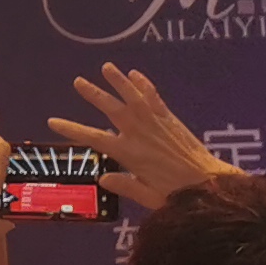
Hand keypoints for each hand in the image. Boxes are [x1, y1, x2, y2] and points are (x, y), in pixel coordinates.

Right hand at [47, 62, 239, 209]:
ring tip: (106, 67)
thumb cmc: (179, 195)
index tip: (53, 121)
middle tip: (78, 81)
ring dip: (119, 81)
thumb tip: (102, 177)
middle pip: (112, 109)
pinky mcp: (170, 120)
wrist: (213, 184)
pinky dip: (144, 85)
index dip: (72, 128)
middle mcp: (140, 133)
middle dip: (94, 94)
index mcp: (129, 153)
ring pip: (133, 97)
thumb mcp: (149, 198)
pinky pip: (155, 98)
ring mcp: (156, 124)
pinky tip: (136, 74)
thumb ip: (126, 186)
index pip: (94, 138)